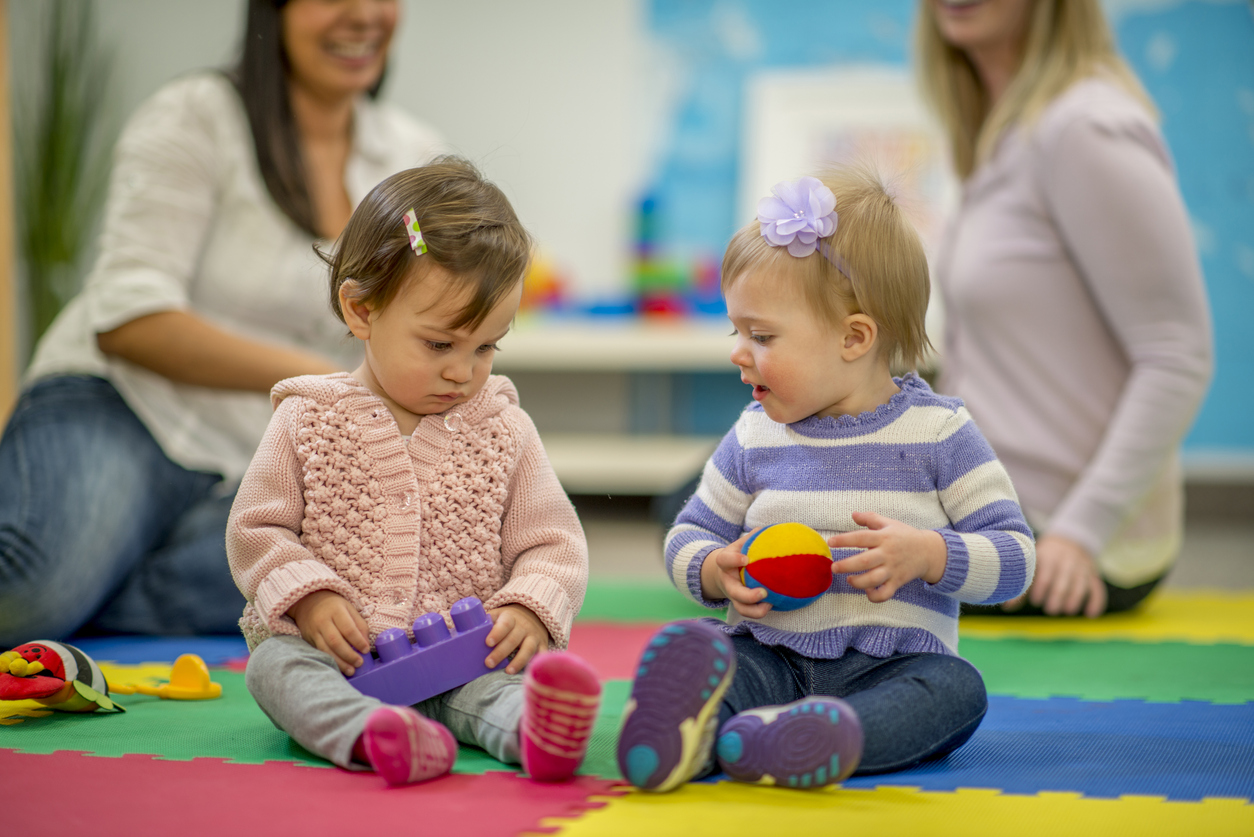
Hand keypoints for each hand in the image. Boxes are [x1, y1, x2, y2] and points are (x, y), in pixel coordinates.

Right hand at [287, 590, 370, 675]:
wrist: (308, 601)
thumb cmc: (334, 606)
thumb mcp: (349, 609)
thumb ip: (359, 625)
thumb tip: (366, 644)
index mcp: (336, 610)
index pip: (348, 628)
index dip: (358, 641)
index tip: (366, 650)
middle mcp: (323, 621)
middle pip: (336, 641)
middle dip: (349, 655)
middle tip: (359, 663)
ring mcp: (314, 631)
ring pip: (326, 649)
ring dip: (339, 662)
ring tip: (351, 670)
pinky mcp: (308, 639)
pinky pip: (320, 652)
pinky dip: (330, 661)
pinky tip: (339, 667)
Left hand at [485, 604, 550, 673]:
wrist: (532, 615)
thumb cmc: (506, 620)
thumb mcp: (497, 615)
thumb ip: (482, 623)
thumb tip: (454, 632)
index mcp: (509, 618)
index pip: (504, 624)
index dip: (496, 633)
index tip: (488, 642)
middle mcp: (523, 627)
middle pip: (513, 640)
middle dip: (501, 652)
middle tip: (488, 663)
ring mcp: (534, 637)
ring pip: (528, 649)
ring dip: (518, 661)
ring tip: (508, 672)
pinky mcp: (542, 645)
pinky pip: (541, 655)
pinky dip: (536, 663)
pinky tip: (530, 673)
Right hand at [699, 530, 771, 618]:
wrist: (724, 573)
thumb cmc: (737, 554)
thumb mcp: (740, 544)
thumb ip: (753, 537)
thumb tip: (770, 529)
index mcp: (726, 563)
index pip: (725, 560)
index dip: (734, 560)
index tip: (746, 559)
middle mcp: (728, 581)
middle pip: (734, 592)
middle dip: (748, 596)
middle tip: (763, 592)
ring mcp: (734, 595)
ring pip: (741, 608)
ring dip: (755, 610)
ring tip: (769, 604)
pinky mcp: (741, 604)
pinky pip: (749, 612)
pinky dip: (760, 611)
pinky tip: (773, 604)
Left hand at [827, 511, 946, 602]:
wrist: (929, 551)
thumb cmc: (905, 536)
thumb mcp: (889, 523)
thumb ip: (870, 518)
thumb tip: (853, 514)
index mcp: (883, 537)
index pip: (861, 537)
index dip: (844, 540)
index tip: (831, 542)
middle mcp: (887, 554)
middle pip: (865, 561)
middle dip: (847, 565)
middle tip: (834, 567)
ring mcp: (893, 569)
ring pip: (874, 579)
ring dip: (858, 582)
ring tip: (849, 579)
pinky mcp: (897, 582)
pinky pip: (885, 593)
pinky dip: (875, 596)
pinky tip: (867, 591)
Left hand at [1003, 534, 1105, 617]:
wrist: (1068, 541)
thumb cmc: (1042, 560)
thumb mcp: (1031, 567)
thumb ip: (1020, 587)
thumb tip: (1006, 607)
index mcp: (1047, 557)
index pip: (1044, 573)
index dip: (1040, 588)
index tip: (1035, 600)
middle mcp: (1065, 561)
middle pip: (1063, 579)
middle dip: (1057, 595)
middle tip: (1050, 609)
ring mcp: (1081, 568)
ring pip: (1081, 583)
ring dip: (1075, 597)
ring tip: (1067, 610)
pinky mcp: (1093, 576)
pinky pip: (1098, 588)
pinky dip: (1096, 601)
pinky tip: (1090, 615)